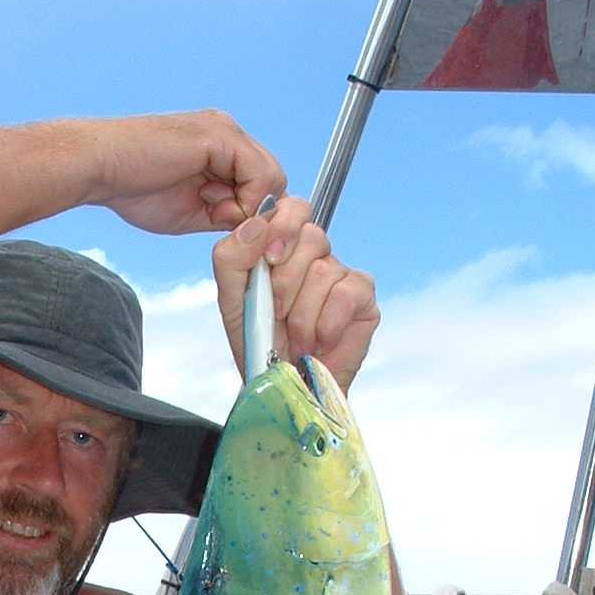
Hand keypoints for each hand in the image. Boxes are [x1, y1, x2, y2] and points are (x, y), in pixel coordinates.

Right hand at [89, 110, 286, 235]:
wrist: (100, 167)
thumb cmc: (132, 188)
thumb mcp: (191, 211)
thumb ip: (222, 215)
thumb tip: (248, 229)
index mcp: (220, 149)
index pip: (261, 183)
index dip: (253, 215)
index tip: (229, 234)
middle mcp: (227, 135)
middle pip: (272, 179)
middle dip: (257, 213)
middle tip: (226, 228)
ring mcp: (226, 132)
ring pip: (271, 177)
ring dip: (251, 209)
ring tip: (216, 216)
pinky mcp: (221, 137)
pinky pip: (260, 173)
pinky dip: (248, 200)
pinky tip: (218, 209)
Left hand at [212, 197, 379, 391]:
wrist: (282, 386)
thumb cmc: (260, 344)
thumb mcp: (232, 299)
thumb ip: (231, 257)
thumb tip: (256, 225)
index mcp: (284, 246)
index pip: (293, 207)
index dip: (282, 226)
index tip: (269, 260)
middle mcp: (316, 254)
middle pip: (311, 237)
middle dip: (286, 283)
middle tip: (277, 314)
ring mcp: (342, 273)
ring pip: (325, 271)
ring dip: (302, 315)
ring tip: (296, 338)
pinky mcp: (363, 297)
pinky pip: (345, 295)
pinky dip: (325, 325)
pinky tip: (319, 341)